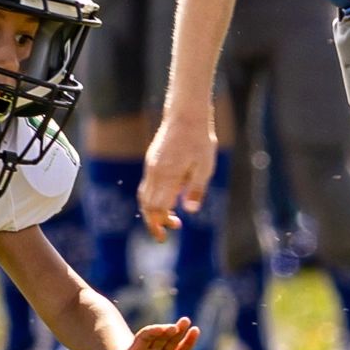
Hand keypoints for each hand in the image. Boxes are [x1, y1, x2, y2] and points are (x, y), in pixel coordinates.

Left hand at [107, 317, 200, 349]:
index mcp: (139, 348)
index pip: (146, 336)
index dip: (153, 331)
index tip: (161, 329)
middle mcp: (153, 348)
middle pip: (161, 336)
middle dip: (168, 330)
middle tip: (177, 325)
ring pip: (173, 340)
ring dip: (180, 331)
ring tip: (186, 322)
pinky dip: (189, 342)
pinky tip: (195, 331)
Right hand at [137, 115, 217, 240]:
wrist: (185, 114)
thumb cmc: (199, 139)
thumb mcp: (205, 166)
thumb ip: (196, 189)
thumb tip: (189, 211)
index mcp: (168, 176)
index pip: (156, 208)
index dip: (159, 224)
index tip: (167, 234)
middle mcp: (155, 172)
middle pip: (146, 205)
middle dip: (154, 222)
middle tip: (165, 235)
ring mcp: (151, 166)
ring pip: (144, 195)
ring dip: (153, 211)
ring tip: (169, 219)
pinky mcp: (151, 160)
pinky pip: (147, 185)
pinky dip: (153, 198)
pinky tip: (169, 199)